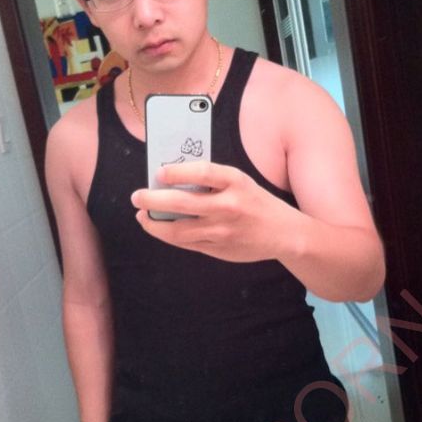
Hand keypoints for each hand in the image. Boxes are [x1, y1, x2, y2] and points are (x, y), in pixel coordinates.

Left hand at [131, 161, 295, 261]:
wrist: (284, 234)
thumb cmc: (256, 202)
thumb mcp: (240, 182)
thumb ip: (211, 180)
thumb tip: (170, 177)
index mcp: (236, 182)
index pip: (201, 173)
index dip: (176, 172)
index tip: (158, 173)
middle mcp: (228, 206)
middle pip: (181, 204)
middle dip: (152, 200)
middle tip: (137, 197)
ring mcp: (223, 231)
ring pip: (178, 230)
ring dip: (154, 224)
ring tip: (142, 216)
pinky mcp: (219, 249)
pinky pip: (186, 243)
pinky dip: (168, 236)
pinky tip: (160, 228)